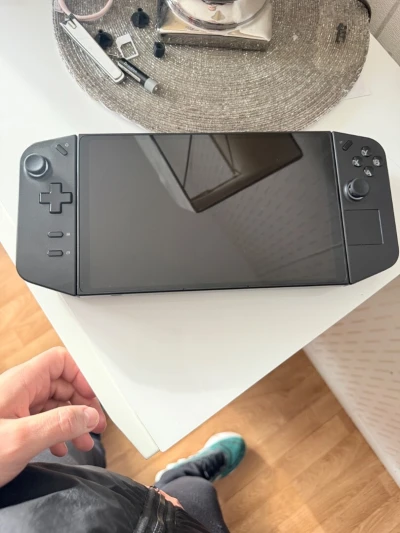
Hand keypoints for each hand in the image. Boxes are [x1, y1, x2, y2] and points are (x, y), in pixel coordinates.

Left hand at [0, 347, 105, 487]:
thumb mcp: (21, 439)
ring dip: (72, 420)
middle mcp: (18, 391)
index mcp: (20, 383)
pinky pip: (42, 419)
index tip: (94, 397)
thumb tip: (89, 415)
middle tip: (95, 422)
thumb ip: (59, 424)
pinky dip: (57, 431)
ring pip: (53, 403)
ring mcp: (14, 408)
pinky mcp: (11, 425)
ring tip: (84, 440)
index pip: (60, 361)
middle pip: (61, 383)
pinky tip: (61, 447)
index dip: (81, 375)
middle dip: (81, 402)